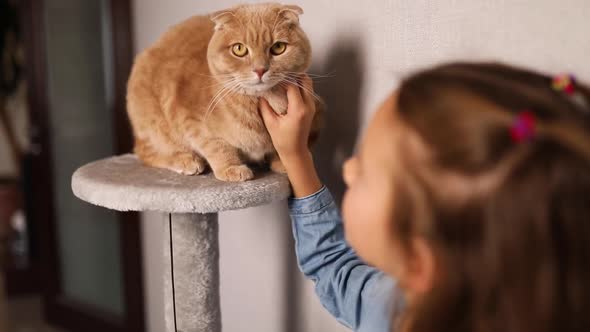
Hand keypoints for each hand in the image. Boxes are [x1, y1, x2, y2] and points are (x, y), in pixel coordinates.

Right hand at [259, 75, 321, 196]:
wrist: (296, 151)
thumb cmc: (282, 140)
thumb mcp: (271, 123)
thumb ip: (265, 106)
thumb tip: (260, 92)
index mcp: (298, 109)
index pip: (292, 85)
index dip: (282, 79)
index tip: (272, 77)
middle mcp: (308, 105)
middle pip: (305, 80)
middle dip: (292, 75)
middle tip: (280, 75)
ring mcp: (311, 106)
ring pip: (307, 84)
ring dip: (296, 80)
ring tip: (283, 80)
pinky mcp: (311, 108)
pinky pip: (307, 91)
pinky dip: (299, 86)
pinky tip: (287, 88)